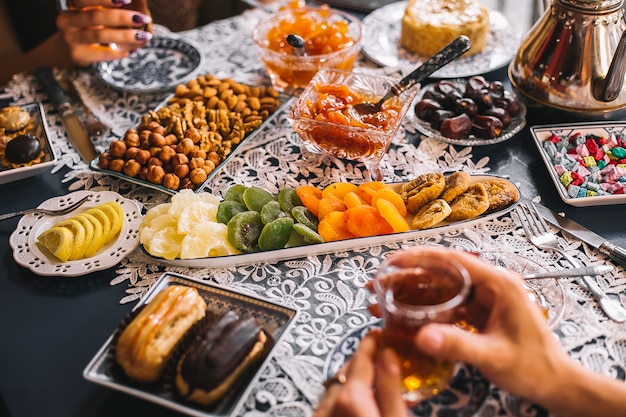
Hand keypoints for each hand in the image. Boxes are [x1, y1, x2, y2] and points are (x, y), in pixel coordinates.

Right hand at [55, 0, 152, 65]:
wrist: (65, 50)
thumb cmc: (84, 27)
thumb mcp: (89, 13)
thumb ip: (104, 8)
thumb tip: (131, 2)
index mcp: (71, 6)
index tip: (127, 0)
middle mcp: (67, 21)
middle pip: (95, 16)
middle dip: (122, 17)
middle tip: (143, 18)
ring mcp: (71, 39)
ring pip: (100, 35)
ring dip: (126, 35)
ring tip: (144, 36)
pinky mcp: (78, 55)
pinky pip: (102, 54)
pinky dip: (119, 51)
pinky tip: (131, 50)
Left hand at [314, 329, 406, 416]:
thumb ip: (390, 388)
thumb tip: (388, 356)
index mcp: (351, 398)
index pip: (360, 359)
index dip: (370, 343)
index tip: (377, 334)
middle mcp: (330, 404)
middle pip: (346, 371)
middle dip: (363, 362)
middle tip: (380, 358)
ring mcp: (321, 415)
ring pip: (335, 387)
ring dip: (352, 380)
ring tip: (372, 382)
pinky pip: (329, 403)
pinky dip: (342, 396)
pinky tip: (357, 403)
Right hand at [374, 247, 570, 403]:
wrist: (554, 383)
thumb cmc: (534, 367)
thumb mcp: (493, 356)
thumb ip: (458, 345)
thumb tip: (422, 337)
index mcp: (499, 284)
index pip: (453, 260)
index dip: (419, 257)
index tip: (392, 261)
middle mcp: (492, 284)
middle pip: (444, 269)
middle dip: (410, 272)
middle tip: (382, 280)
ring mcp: (487, 297)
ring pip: (444, 284)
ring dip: (417, 288)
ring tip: (388, 294)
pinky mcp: (482, 311)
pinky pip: (450, 301)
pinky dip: (429, 305)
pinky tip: (410, 312)